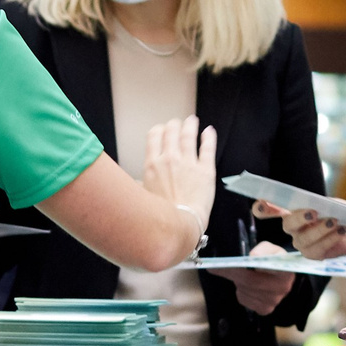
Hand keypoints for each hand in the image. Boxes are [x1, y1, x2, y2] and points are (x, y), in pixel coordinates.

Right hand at [144, 115, 217, 233]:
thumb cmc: (161, 216)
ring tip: (192, 121)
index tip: (162, 130)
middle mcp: (169, 159)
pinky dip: (208, 137)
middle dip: (174, 125)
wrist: (180, 225)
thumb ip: (140, 186)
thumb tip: (137, 184)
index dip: (159, 130)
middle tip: (177, 123)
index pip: (154, 136)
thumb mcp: (142, 197)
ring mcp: (188, 163)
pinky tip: (208, 131)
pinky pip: (207, 148)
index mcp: (152, 165)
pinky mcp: (205, 170)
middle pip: (171, 132)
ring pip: (188, 136)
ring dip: (190, 125)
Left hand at [212, 240, 296, 315]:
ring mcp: (274, 301)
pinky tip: (246, 287)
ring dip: (238, 282)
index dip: (256, 265)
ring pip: (245, 291)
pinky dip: (241, 293)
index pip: (270, 268)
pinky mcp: (265, 309)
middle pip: (251, 281)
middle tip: (216, 267)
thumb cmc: (271, 260)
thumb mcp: (270, 249)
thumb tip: (253, 257)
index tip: (239, 262)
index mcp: (286, 270)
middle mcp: (283, 288)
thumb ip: (263, 249)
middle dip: (232, 273)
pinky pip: (244, 300)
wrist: (277, 275)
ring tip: (241, 276)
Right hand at [255, 200, 345, 260]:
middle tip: (314, 213)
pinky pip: (317, 249)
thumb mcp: (334, 203)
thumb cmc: (342, 213)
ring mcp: (301, 242)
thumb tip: (316, 207)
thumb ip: (323, 204)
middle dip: (299, 218)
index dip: (263, 208)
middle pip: (288, 224)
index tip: (261, 205)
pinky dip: (330, 239)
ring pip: (304, 239)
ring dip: (320, 229)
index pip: (271, 209)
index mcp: (293, 210)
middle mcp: (293, 227)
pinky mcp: (312, 254)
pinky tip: (341, 231)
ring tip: (335, 222)